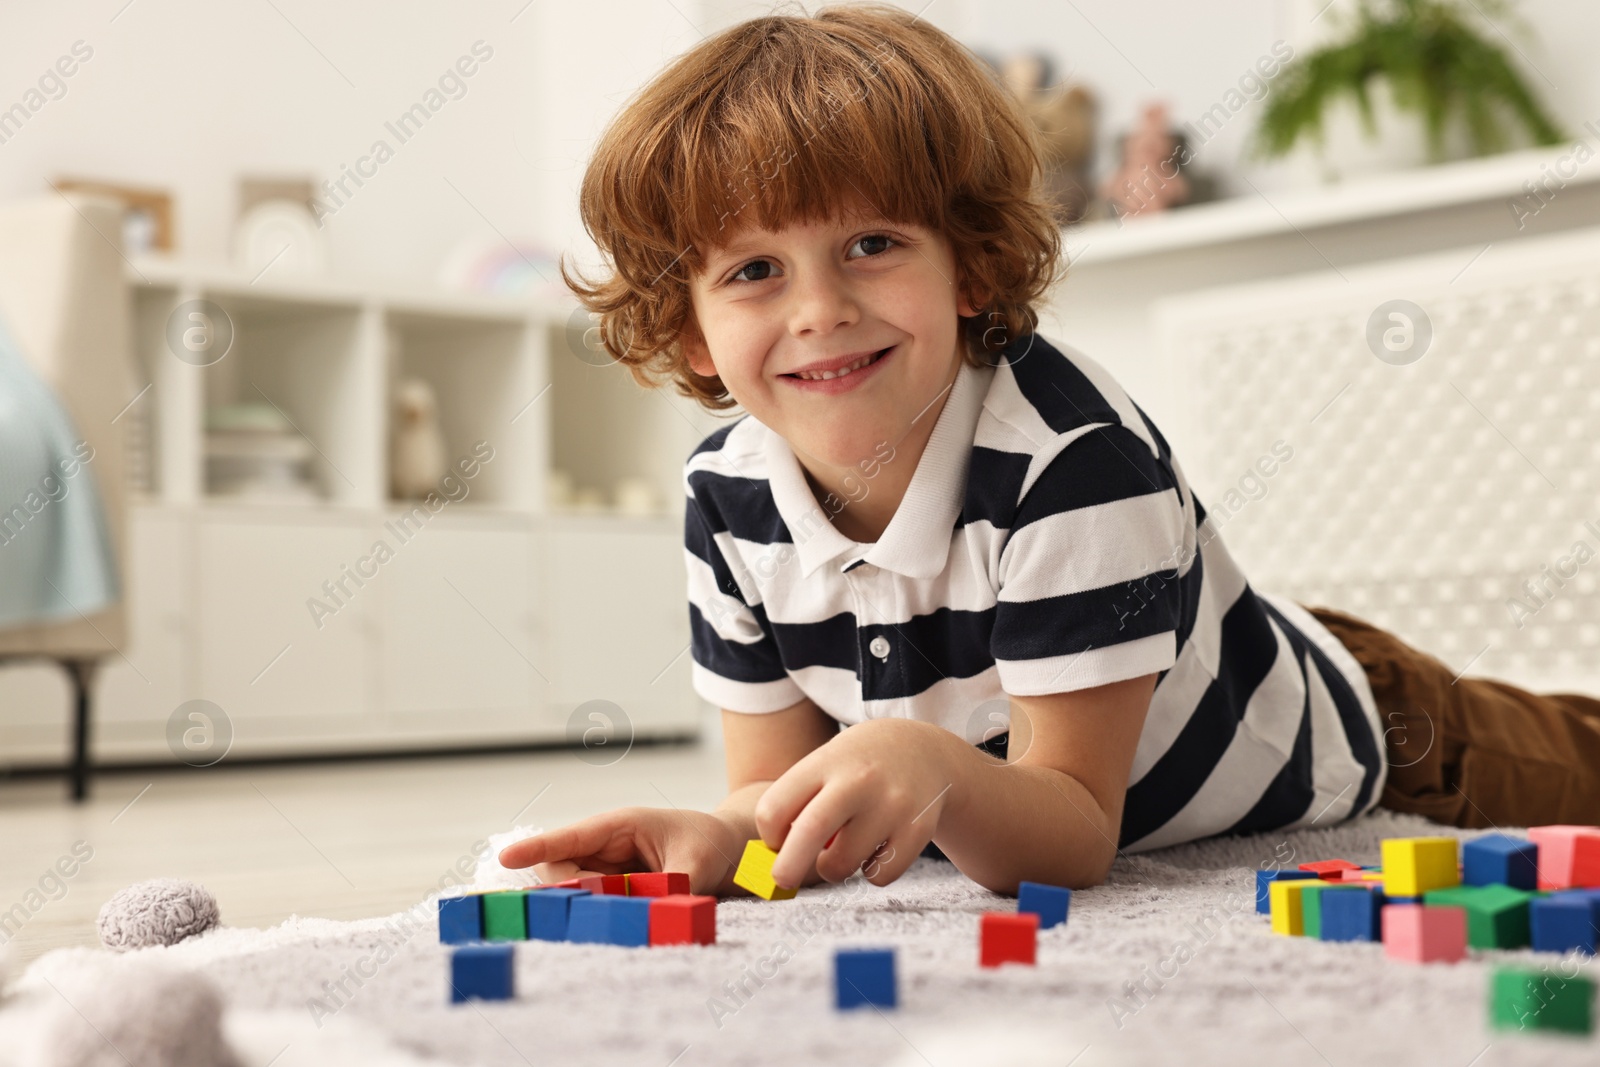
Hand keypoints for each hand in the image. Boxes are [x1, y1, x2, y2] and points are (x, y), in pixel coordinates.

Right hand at [496, 806, 740, 895]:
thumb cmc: (711, 843)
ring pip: (576, 889)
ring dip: (590, 904)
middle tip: (609, 902)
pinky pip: (594, 901)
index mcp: (621, 825)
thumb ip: (666, 891)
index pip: (570, 836)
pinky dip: (601, 911)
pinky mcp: (614, 887)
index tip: (507, 857)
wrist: (730, 850)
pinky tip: (624, 914)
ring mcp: (608, 867)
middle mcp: (607, 845)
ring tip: (635, 900)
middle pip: (563, 869)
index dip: (538, 847)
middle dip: (572, 890)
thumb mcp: (695, 865)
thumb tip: (644, 916)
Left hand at [756, 718, 962, 890]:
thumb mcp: (827, 763)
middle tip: (783, 880)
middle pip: (809, 832)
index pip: (775, 807)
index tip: (776, 841)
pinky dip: (870, 872)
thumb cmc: (859, 766)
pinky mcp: (917, 828)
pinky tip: (877, 848)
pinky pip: (879, 875)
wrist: (926, 752)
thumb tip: (772, 857)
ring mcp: (891, 804)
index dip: (769, 835)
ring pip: (842, 864)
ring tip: (844, 848)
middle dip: (787, 867)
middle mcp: (858, 780)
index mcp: (826, 762)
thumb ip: (799, 802)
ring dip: (833, 869)